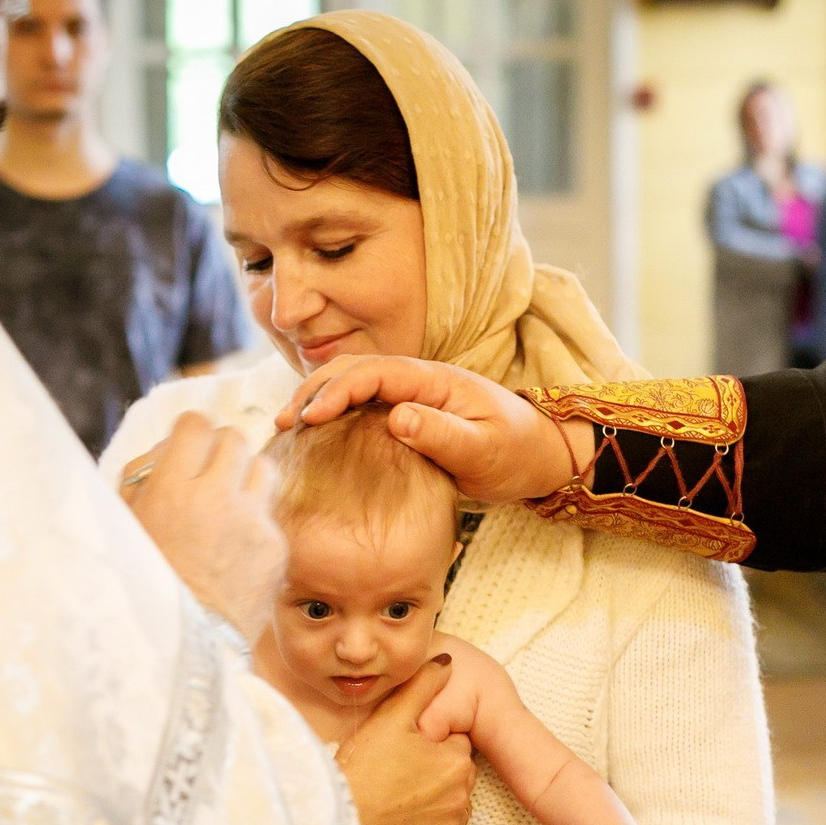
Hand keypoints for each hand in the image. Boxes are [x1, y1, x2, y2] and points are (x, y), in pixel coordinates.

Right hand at [122, 411, 284, 638]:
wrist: (181, 647)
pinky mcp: (276, 549)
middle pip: (234, 438)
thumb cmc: (141, 586)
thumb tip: (169, 449)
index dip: (190, 433)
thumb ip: (145, 480)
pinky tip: (235, 550)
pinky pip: (270, 516)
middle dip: (220, 451)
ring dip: (247, 478)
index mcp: (171, 488)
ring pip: (263, 467)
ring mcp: (253, 523)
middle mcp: (216, 497)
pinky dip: (255, 525)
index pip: (195, 424)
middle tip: (209, 474)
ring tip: (230, 504)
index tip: (187, 446)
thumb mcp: (125, 526)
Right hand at [278, 354, 594, 506]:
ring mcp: (414, 396)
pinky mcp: (411, 414)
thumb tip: (396, 417)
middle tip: (284, 422)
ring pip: (355, 385)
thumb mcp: (484, 449)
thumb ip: (441, 434)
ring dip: (320, 400)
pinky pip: (365, 407)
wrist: (541, 455)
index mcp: (435, 380)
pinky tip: (315, 436)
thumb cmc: (516, 453)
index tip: (310, 418)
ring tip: (289, 427)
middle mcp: (419, 381)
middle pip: (355, 369)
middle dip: (315, 389)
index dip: (338, 390)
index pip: (375, 372)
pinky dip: (335, 415)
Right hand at [336, 659, 474, 824]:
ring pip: (450, 803)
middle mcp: (462, 794)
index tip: (404, 750)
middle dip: (434, 770)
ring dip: (433, 799)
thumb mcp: (392, 717)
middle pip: (455, 774)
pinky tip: (401, 818)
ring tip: (397, 795)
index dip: (429, 743)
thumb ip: (423, 685)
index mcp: (457, 758)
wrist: (339, 816)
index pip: (454, 742)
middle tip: (397, 772)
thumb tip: (448, 662)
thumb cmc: (363, 764)